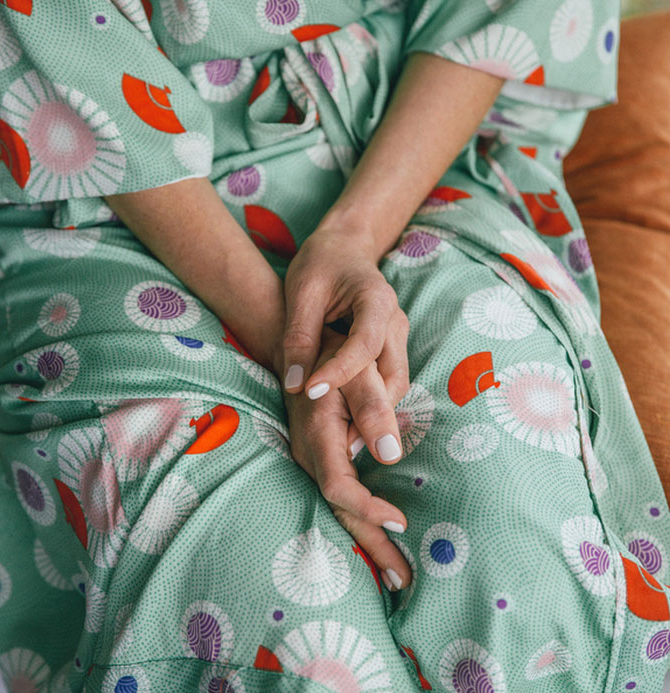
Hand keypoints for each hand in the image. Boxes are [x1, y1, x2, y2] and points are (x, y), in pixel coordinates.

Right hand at [275, 325, 412, 590]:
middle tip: (404, 581)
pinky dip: (360, 521)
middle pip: (340, 512)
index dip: (369, 509)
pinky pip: (340, 497)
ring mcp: (313, 460)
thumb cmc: (332, 353)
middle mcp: (310, 455)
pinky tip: (379, 538)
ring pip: (339, 508)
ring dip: (368, 541)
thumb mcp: (357, 371)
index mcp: (318, 438)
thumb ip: (373, 408)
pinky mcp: (321, 458)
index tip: (402, 522)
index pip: (340, 488)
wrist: (299, 346)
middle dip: (372, 548)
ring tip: (396, 574)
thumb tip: (393, 453)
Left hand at [281, 225, 410, 462]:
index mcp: (376, 299)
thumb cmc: (321, 264)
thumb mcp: (302, 292)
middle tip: (344, 444)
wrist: (345, 247)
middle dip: (373, 411)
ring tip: (345, 445)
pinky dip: (373, 406)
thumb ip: (299, 337)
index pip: (364, 344)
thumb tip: (296, 385)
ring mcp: (398, 338)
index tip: (310, 392)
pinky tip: (350, 428)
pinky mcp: (391, 350)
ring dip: (375, 415)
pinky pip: (387, 383)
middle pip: (393, 374)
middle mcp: (396, 321)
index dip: (340, 372)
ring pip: (396, 385)